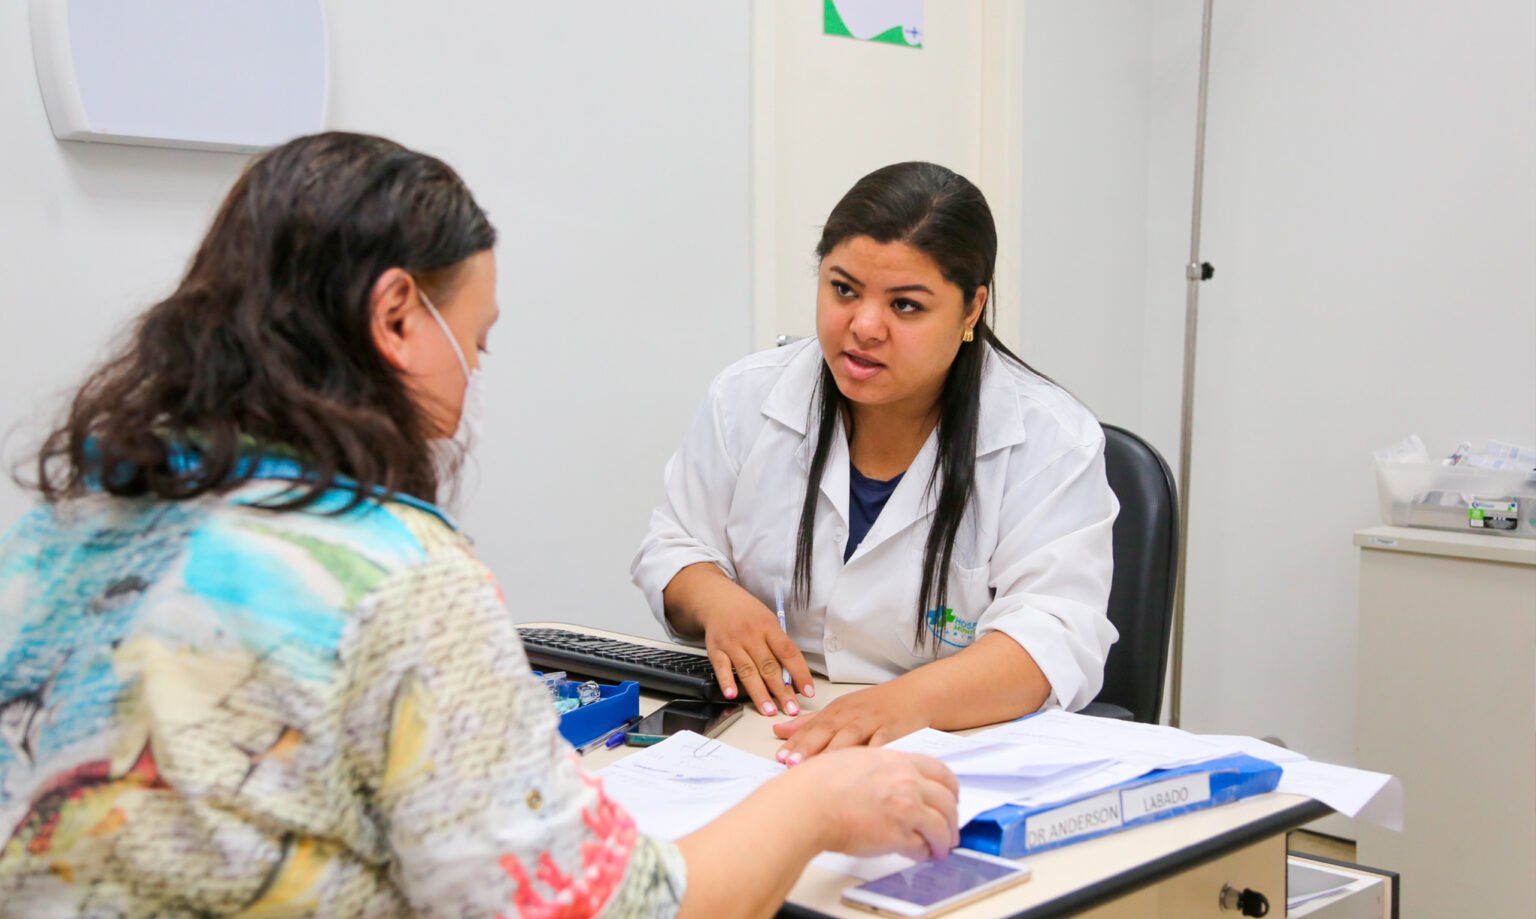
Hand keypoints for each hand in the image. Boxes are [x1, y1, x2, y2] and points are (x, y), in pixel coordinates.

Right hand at [699, 592, 814, 717]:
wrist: (717, 601)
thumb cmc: (748, 615)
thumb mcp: (768, 621)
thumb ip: (778, 646)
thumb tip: (791, 676)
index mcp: (769, 627)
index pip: (788, 652)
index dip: (800, 673)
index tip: (808, 692)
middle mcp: (751, 635)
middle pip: (768, 666)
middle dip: (781, 691)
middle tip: (791, 709)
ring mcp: (732, 643)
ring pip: (747, 671)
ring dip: (759, 693)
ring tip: (768, 710)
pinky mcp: (715, 650)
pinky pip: (721, 668)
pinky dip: (727, 682)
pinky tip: (732, 695)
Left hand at [773, 682, 930, 762]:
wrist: (916, 695)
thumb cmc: (876, 707)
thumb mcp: (840, 710)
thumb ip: (809, 723)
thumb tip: (778, 731)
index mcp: (837, 711)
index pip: (812, 727)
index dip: (796, 742)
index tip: (780, 758)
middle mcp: (852, 715)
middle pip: (827, 730)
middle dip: (808, 747)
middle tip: (791, 763)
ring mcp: (873, 722)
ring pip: (850, 737)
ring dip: (833, 753)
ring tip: (819, 769)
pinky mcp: (894, 731)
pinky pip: (881, 744)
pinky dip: (871, 755)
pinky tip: (861, 769)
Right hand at [782, 747, 959, 860]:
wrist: (810, 802)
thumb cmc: (821, 781)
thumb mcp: (858, 759)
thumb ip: (882, 768)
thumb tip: (890, 781)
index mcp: (899, 761)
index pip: (941, 772)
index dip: (951, 789)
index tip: (951, 798)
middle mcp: (908, 783)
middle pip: (947, 801)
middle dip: (952, 818)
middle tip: (949, 828)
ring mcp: (906, 809)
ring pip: (941, 827)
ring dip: (943, 841)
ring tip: (940, 849)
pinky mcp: (898, 836)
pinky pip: (922, 848)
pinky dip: (923, 853)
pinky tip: (919, 854)